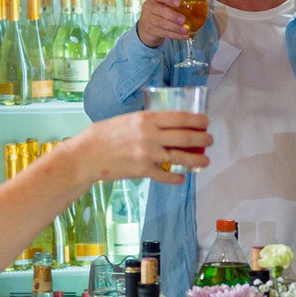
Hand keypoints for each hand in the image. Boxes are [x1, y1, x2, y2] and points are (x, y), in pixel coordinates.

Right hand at [72, 110, 208, 185]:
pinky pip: (165, 175)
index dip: (197, 120)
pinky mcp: (143, 171)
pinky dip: (175, 177)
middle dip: (202, 139)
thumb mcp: (127, 120)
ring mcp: (148, 154)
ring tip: (205, 161)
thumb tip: (163, 125)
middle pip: (185, 137)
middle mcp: (150, 135)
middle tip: (210, 140)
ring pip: (180, 158)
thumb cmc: (103, 135)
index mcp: (146, 119)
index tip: (206, 122)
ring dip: (196, 160)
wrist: (86, 155)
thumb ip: (146, 123)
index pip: (180, 118)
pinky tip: (182, 178)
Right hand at [134, 0, 190, 48]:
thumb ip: (174, 5)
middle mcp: (149, 7)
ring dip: (176, 28)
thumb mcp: (164, 5)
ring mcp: (148, 19)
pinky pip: (164, 33)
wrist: (146, 26)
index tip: (179, 3)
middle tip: (183, 20)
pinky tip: (183, 36)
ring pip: (162, 24)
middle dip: (173, 16)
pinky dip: (175, 35)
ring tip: (186, 29)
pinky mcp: (150, 30)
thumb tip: (196, 7)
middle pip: (161, 11)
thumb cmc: (159, 13)